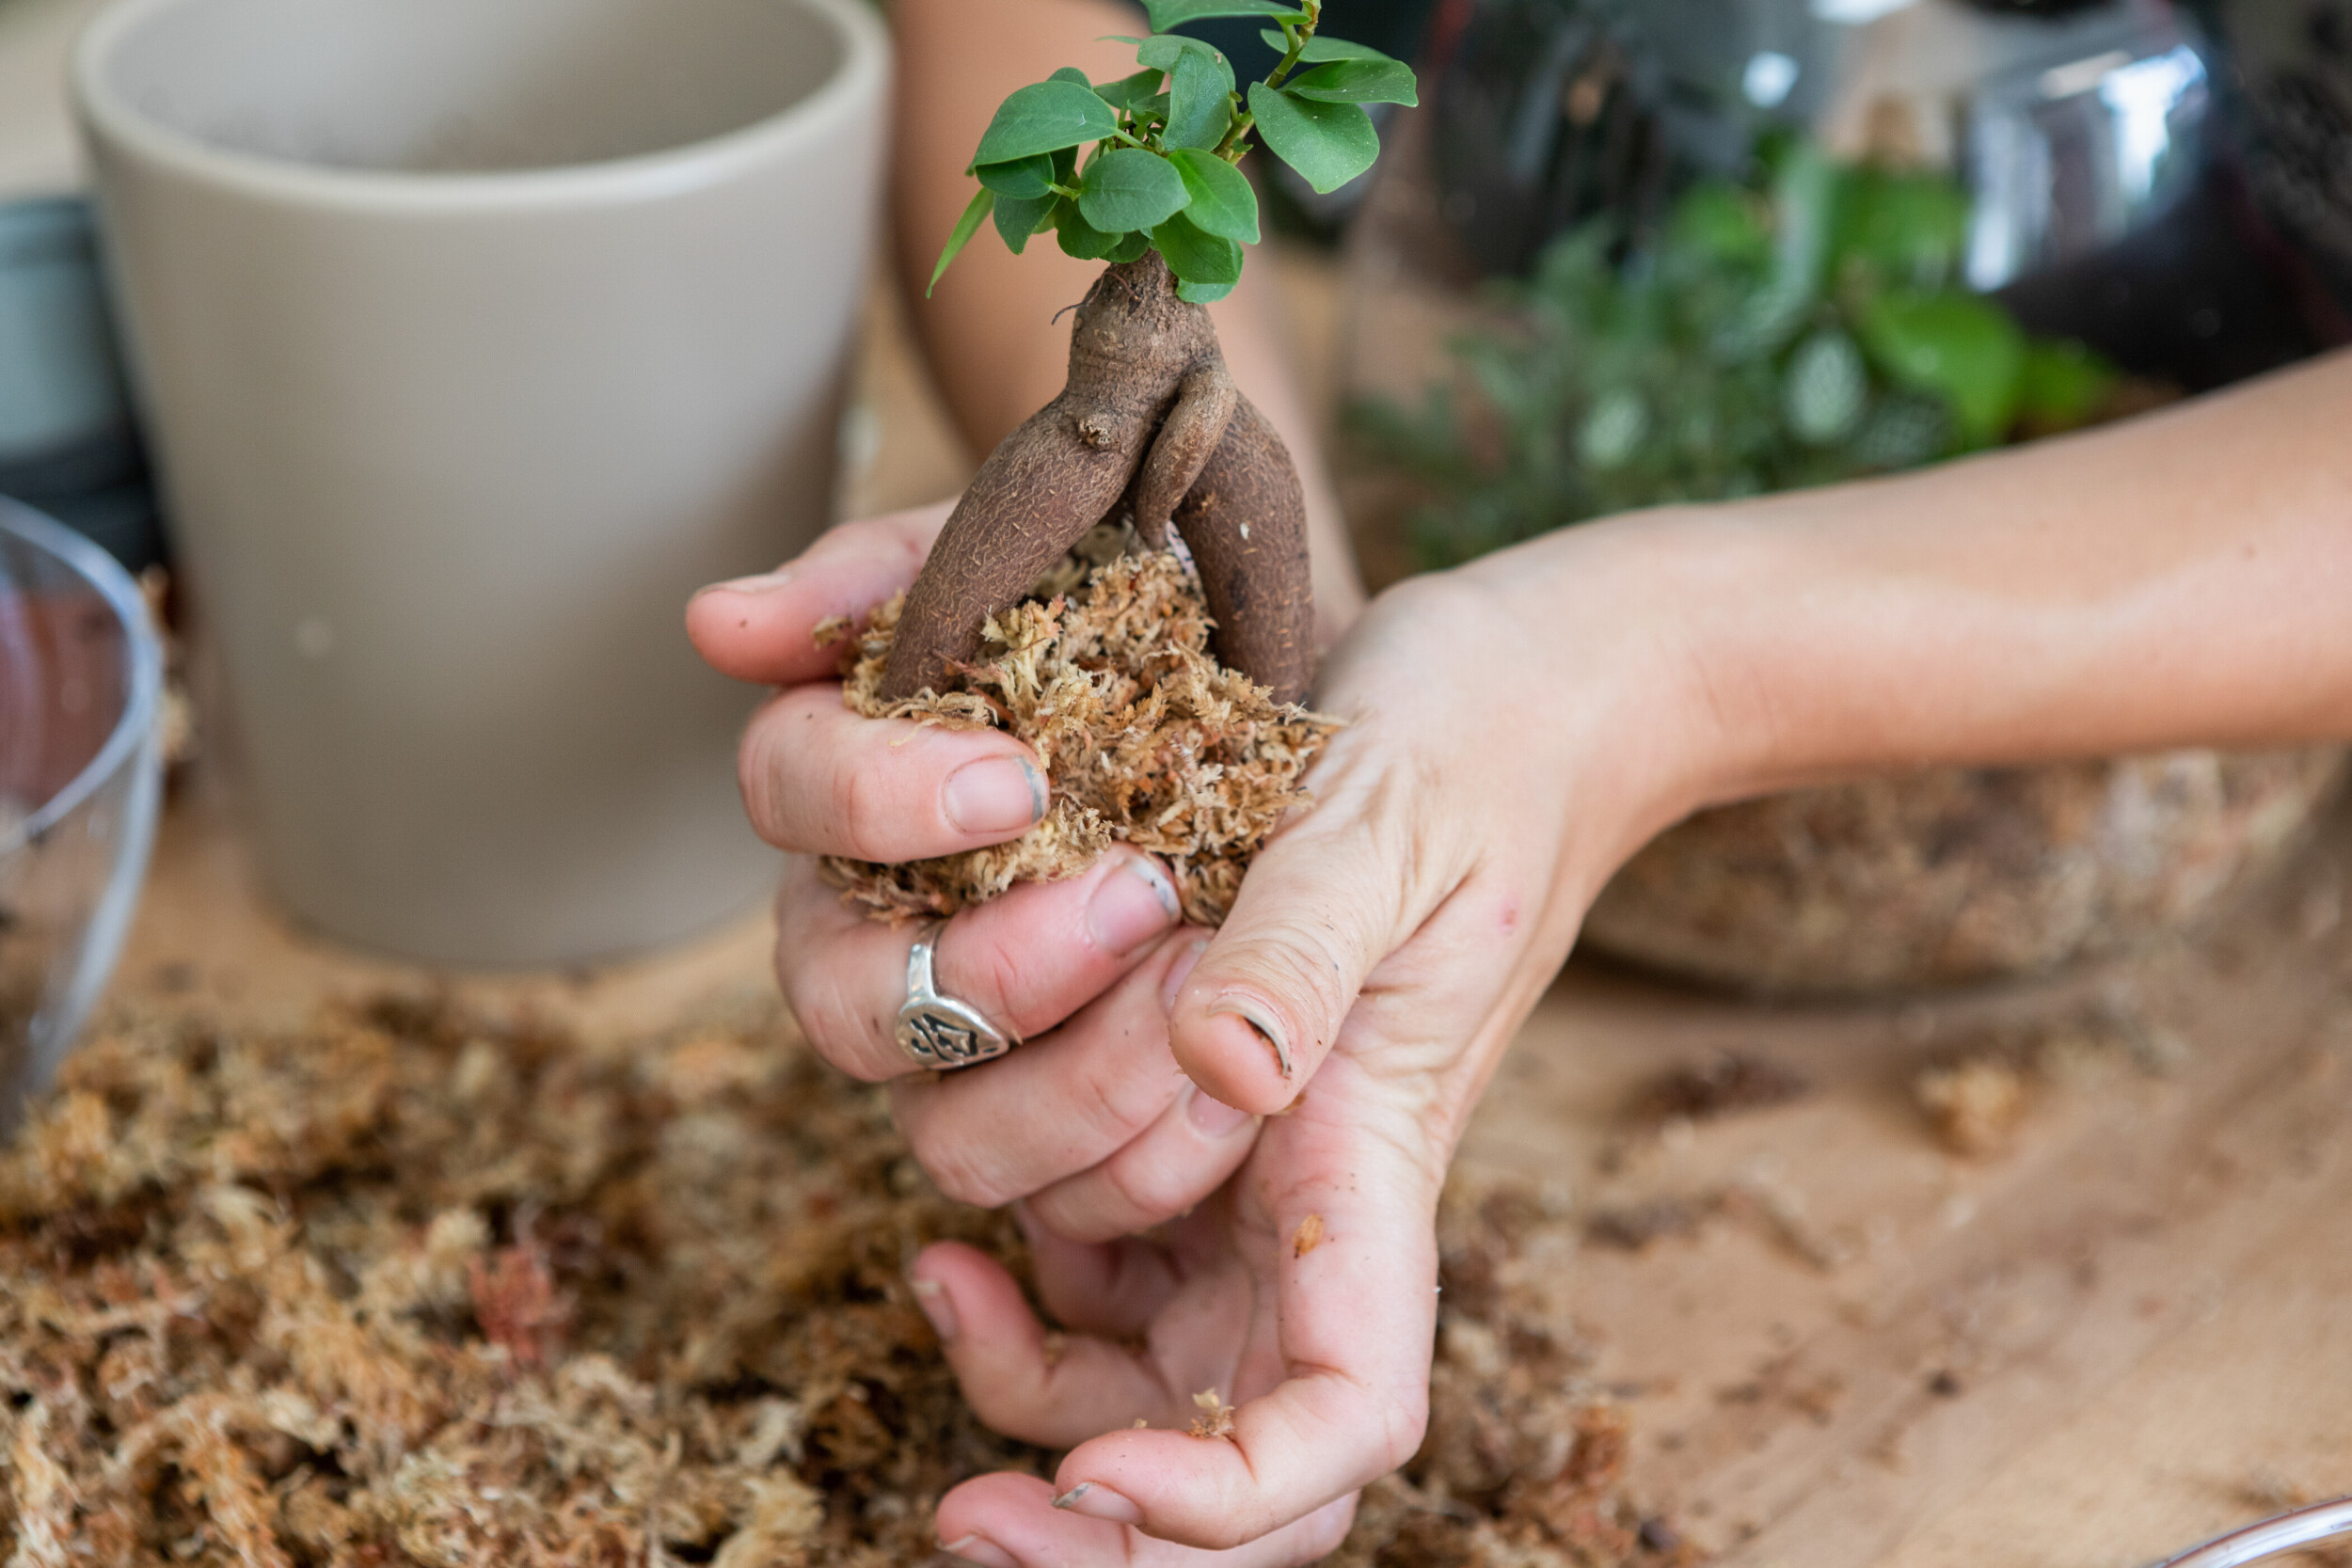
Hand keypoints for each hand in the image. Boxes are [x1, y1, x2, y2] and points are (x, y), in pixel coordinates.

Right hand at [685, 505, 1267, 1240]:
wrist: (1290, 695)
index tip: (1015, 779)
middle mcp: (874, 931)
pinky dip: (1144, 1153)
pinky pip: (1065, 1198)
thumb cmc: (1139, 614)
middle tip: (1136, 899)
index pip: (788, 794)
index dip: (876, 799)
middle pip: (843, 1005)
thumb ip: (879, 579)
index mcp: (846, 785)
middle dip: (993, 967)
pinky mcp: (1064, 1125)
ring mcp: (966, 1047)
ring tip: (1204, 986)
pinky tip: (1235, 1085)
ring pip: (947, 1133)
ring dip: (1074, 1080)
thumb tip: (716, 625)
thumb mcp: (1025, 551)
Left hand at [913, 522, 1716, 1564]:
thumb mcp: (1383, 819)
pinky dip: (1008, 1293)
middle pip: (1227, 1451)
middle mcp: (1309, 1206)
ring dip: (1025, 1375)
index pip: (1345, 1410)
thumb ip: (1305, 947)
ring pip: (1128, 1381)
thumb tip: (1230, 1072)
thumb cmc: (1467, 745)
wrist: (1501, 695)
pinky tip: (949, 1251)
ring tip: (943, 1278)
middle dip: (1099, 1532)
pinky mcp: (1181, 1129)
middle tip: (962, 1523)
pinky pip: (1080, 1276)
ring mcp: (1243, 1180)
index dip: (1230, 1493)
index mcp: (1375, 1161)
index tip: (1096, 1479)